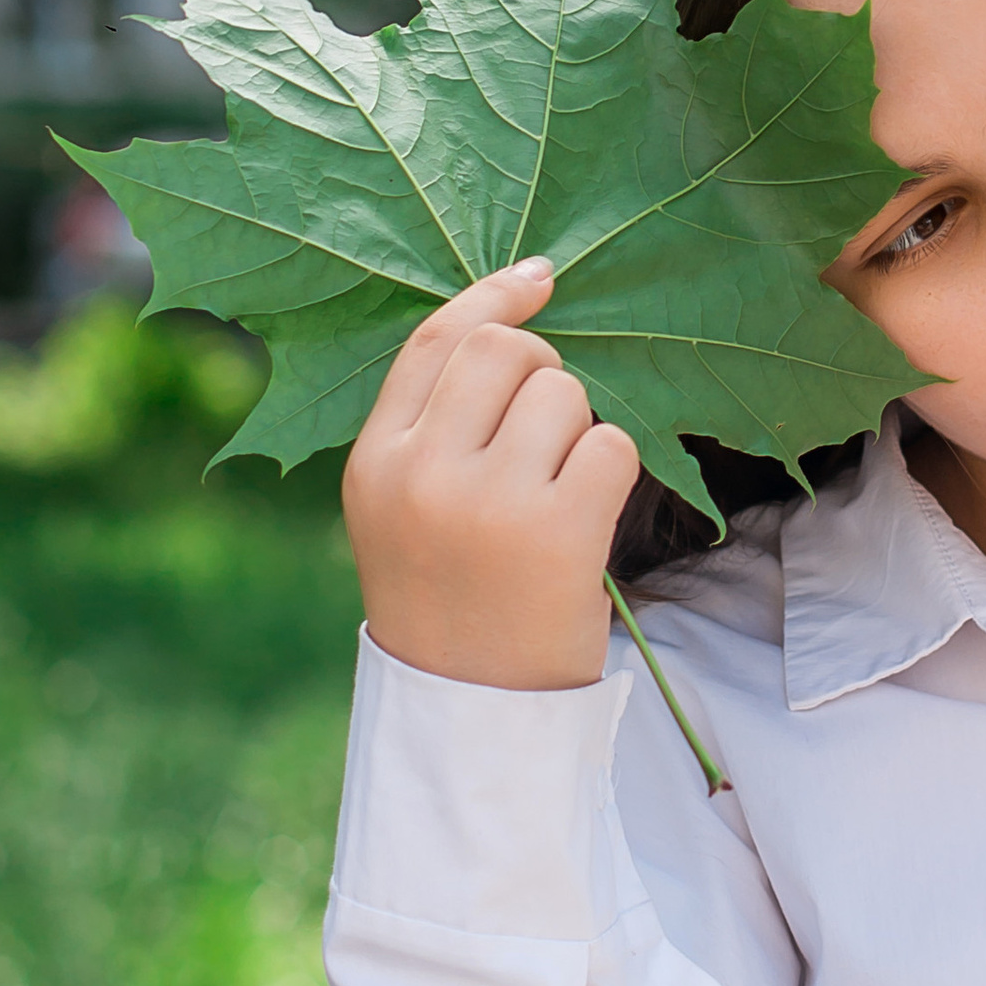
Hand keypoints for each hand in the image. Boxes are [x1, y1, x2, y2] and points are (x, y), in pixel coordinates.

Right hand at [342, 259, 640, 688]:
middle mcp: (423, 473)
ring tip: (553, 495)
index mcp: (375, 460)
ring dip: (579, 432)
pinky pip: (611, 446)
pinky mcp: (557, 533)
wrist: (472, 706)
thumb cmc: (449, 596)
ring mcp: (490, 502)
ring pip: (565, 395)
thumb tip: (513, 319)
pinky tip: (584, 520)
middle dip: (544, 372)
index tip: (540, 279)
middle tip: (548, 430)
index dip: (494, 298)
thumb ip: (433, 422)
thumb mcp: (401, 506)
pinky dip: (611, 472)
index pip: (436, 341)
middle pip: (507, 353)